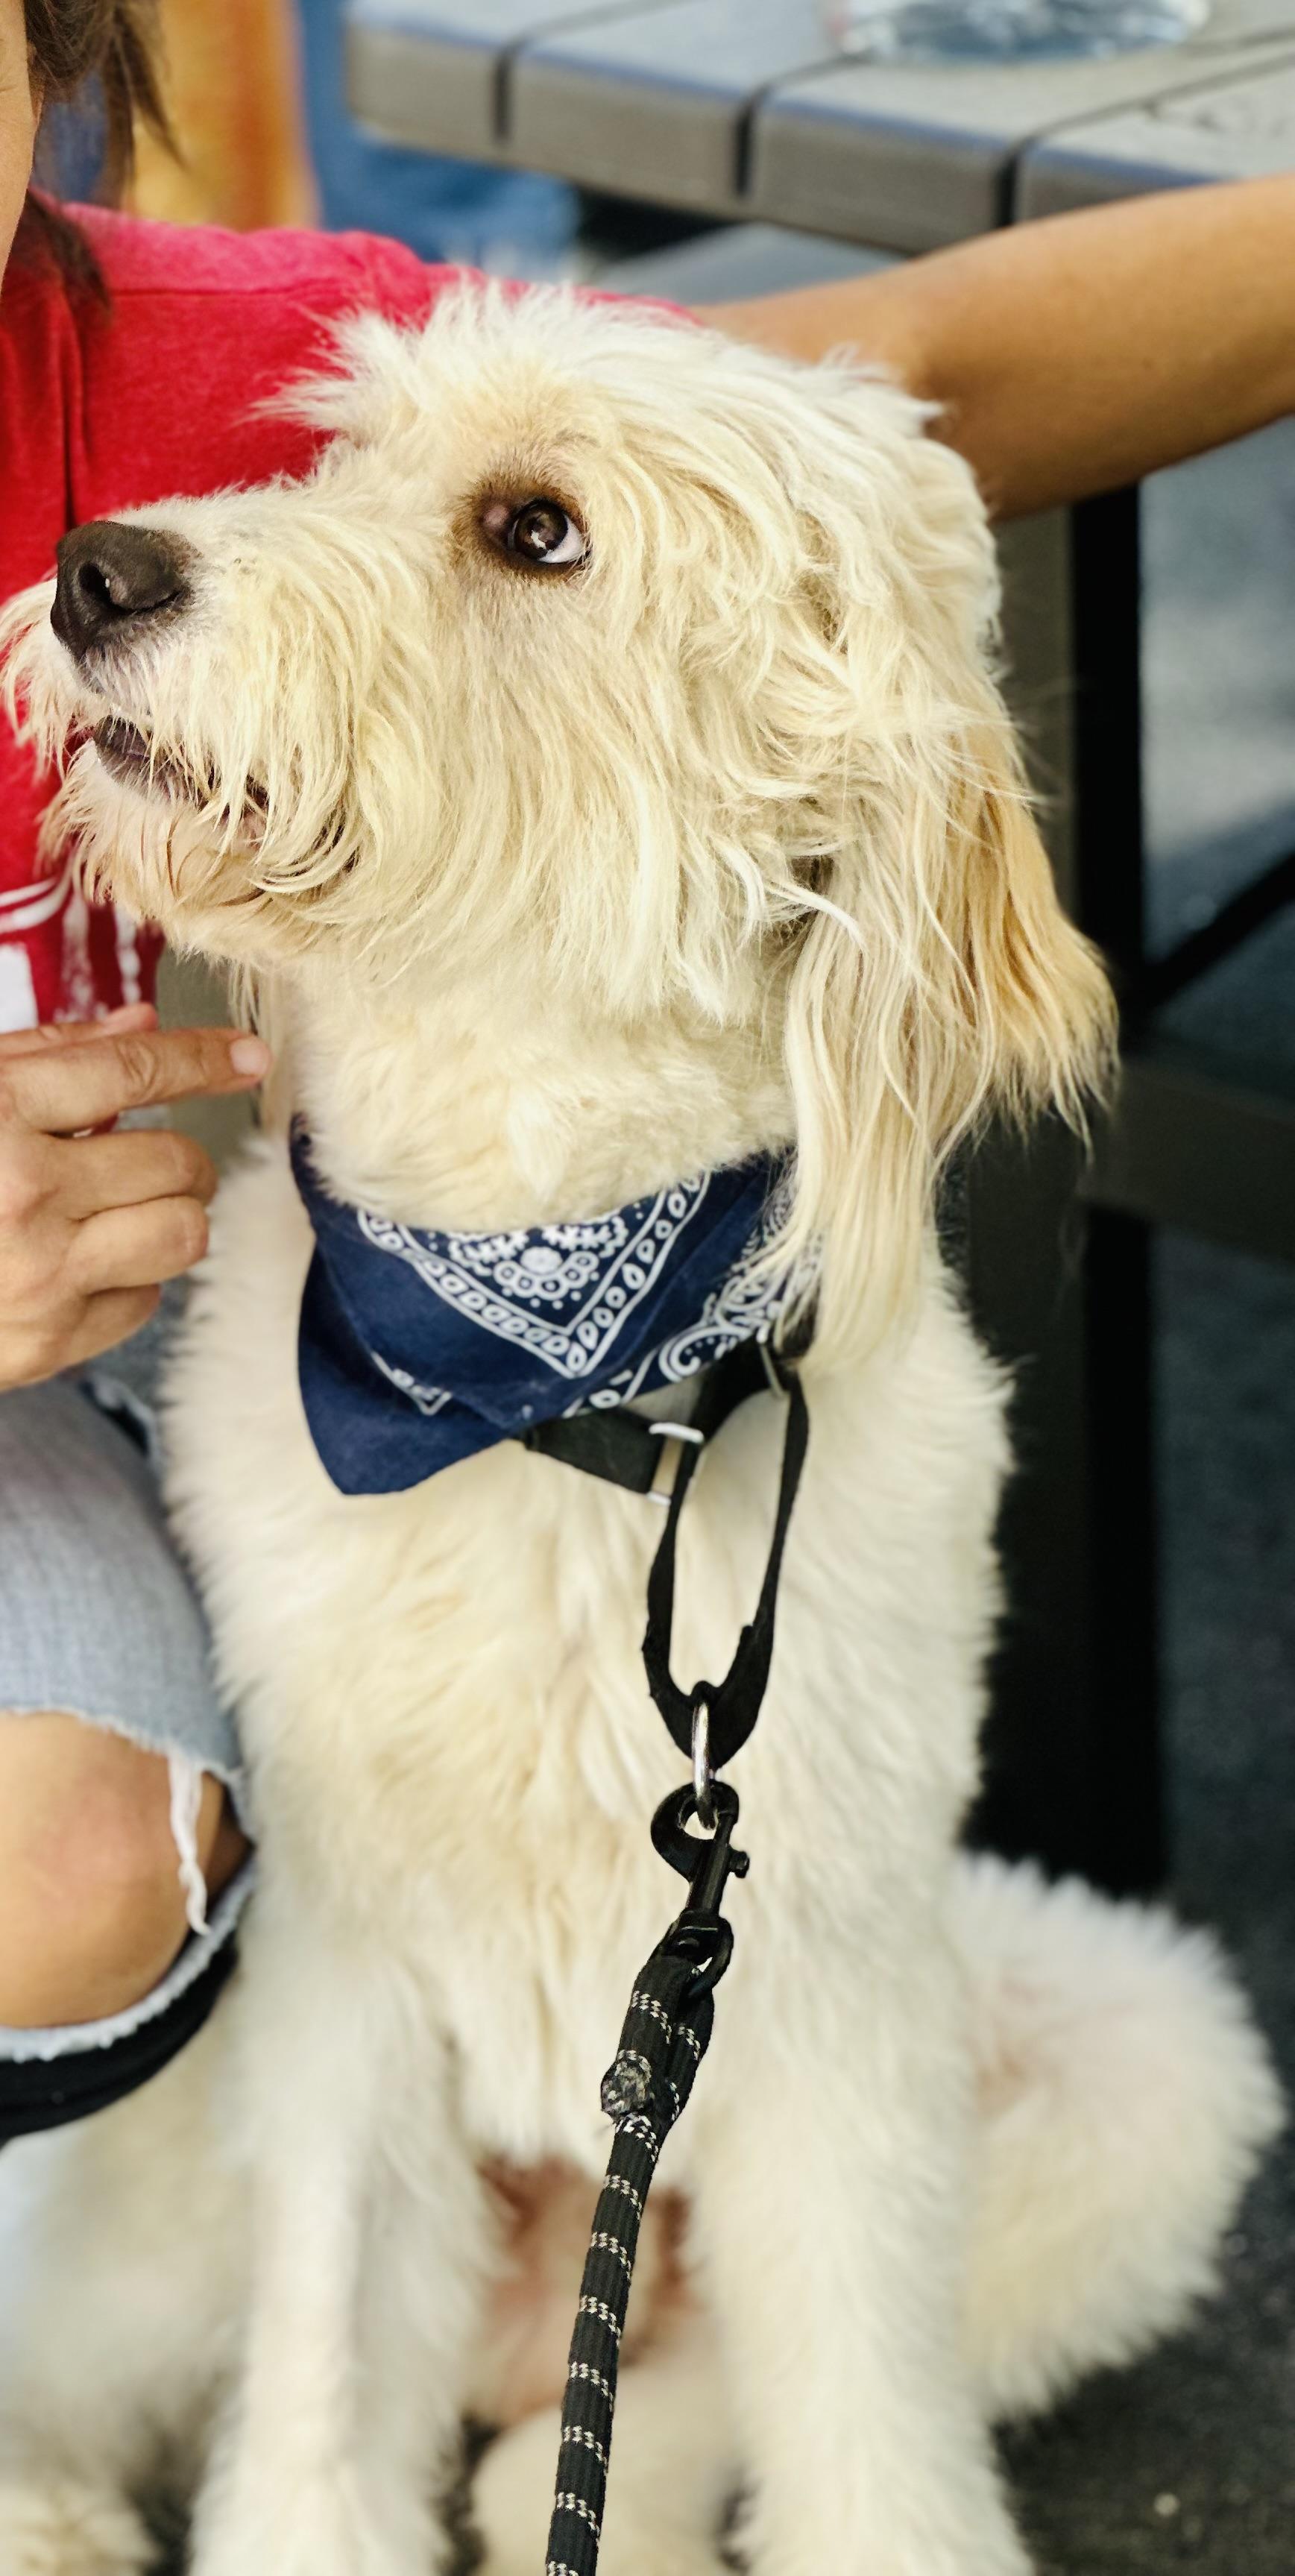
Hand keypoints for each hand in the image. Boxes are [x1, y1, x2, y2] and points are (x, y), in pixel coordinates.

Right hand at [0, 1002, 270, 1390]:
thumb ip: (44, 1055)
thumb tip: (138, 1023)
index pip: (131, 1071)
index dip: (203, 1059)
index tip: (249, 1057)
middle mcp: (22, 1195)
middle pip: (175, 1162)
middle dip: (176, 1154)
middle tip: (140, 1158)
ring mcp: (39, 1277)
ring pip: (182, 1234)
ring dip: (169, 1214)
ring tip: (123, 1208)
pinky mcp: (47, 1345)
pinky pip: (146, 1302)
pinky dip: (130, 1277)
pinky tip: (80, 1262)